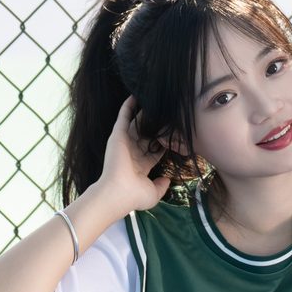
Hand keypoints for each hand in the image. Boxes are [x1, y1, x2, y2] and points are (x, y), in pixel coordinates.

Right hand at [99, 94, 172, 213]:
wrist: (117, 192)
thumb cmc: (134, 195)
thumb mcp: (154, 194)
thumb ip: (162, 185)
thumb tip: (168, 179)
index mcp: (141, 166)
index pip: (155, 150)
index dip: (164, 142)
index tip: (174, 133)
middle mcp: (133, 153)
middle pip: (147, 135)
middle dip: (156, 125)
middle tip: (166, 113)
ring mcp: (124, 143)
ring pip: (136, 124)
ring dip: (144, 113)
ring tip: (153, 100)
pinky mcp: (117, 135)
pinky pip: (123, 117)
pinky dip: (128, 106)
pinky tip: (134, 96)